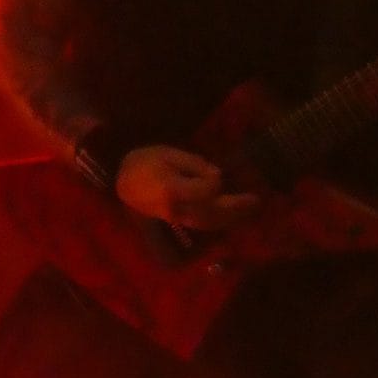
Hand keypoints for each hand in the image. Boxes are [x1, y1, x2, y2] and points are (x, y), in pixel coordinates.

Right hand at [115, 145, 260, 230]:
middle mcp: (177, 209)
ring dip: (232, 218)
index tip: (214, 171)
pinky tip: (230, 215)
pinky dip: (220, 221)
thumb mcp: (168, 153)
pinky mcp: (177, 221)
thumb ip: (195, 164)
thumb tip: (218, 176)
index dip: (215, 181)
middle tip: (256, 200)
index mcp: (173, 190)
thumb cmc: (144, 162)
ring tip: (249, 209)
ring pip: (209, 223)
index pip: (207, 191)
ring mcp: (176, 218)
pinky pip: (202, 224)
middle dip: (236, 208)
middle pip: (213, 213)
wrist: (121, 181)